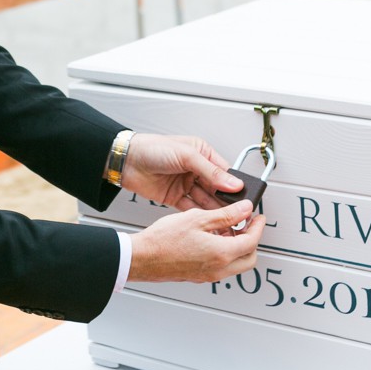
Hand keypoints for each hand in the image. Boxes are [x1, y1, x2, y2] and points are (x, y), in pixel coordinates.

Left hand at [120, 134, 244, 210]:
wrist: (126, 160)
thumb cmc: (153, 148)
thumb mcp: (186, 155)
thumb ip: (211, 171)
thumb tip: (233, 183)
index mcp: (202, 153)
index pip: (224, 172)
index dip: (234, 185)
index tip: (244, 198)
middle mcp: (195, 169)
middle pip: (217, 188)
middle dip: (226, 201)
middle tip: (238, 213)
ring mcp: (185, 184)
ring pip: (206, 200)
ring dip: (215, 210)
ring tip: (227, 221)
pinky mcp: (175, 197)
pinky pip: (192, 208)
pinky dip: (200, 215)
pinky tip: (209, 221)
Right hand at [128, 201, 265, 282]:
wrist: (143, 258)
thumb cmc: (163, 240)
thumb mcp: (197, 218)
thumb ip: (225, 215)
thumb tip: (244, 210)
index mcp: (222, 253)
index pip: (252, 241)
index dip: (258, 226)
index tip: (257, 217)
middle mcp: (218, 269)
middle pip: (249, 258)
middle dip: (252, 240)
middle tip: (247, 224)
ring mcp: (209, 275)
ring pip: (236, 264)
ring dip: (238, 247)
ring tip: (227, 228)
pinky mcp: (199, 276)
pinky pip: (222, 267)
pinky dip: (225, 253)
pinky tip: (212, 238)